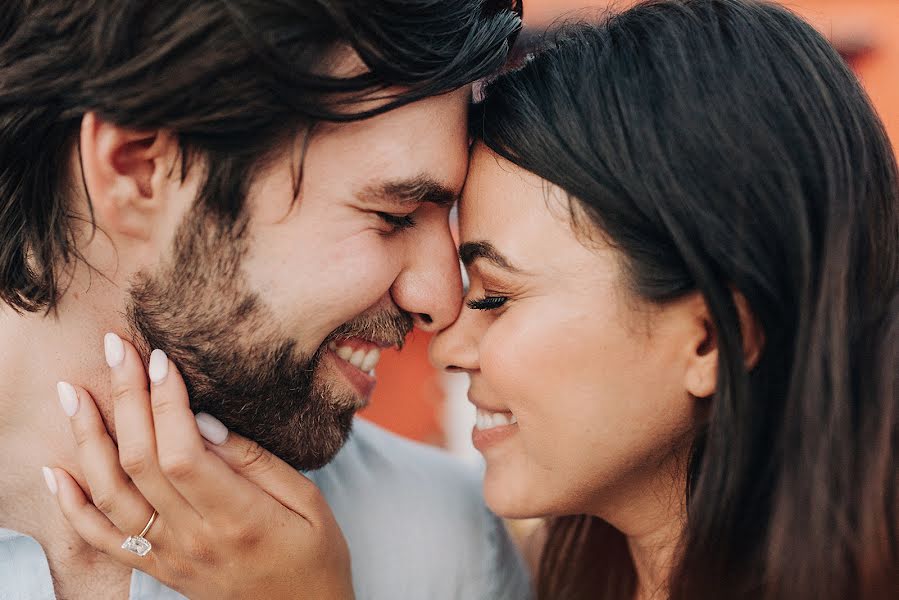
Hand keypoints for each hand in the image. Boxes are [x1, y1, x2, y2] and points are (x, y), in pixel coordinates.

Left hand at [45, 333, 353, 599]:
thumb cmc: (316, 555)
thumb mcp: (308, 502)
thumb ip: (256, 462)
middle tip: (116, 348)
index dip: (165, 402)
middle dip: (125, 398)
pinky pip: (103, 539)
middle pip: (140, 463)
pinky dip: (73, 505)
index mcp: (237, 518)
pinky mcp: (159, 567)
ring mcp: (170, 556)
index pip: (181, 453)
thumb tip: (203, 422)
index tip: (161, 359)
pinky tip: (56, 469)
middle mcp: (194, 539)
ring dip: (88, 439)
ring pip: (111, 494)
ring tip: (73, 394)